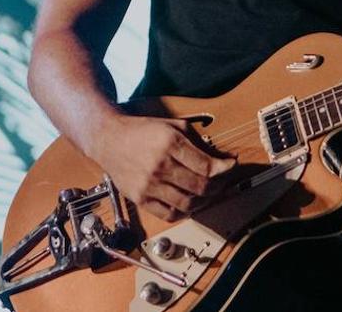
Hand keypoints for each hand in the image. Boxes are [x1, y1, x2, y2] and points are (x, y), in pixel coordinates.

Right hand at [90, 115, 235, 221]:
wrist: (109, 139)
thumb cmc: (144, 131)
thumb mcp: (175, 126)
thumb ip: (201, 142)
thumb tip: (226, 158)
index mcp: (170, 144)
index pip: (207, 166)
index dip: (226, 169)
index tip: (232, 166)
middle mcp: (160, 166)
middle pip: (200, 186)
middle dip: (219, 185)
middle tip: (223, 180)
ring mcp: (149, 185)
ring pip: (188, 203)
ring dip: (204, 201)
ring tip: (209, 193)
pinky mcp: (140, 199)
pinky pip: (168, 214)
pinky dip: (184, 212)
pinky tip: (189, 202)